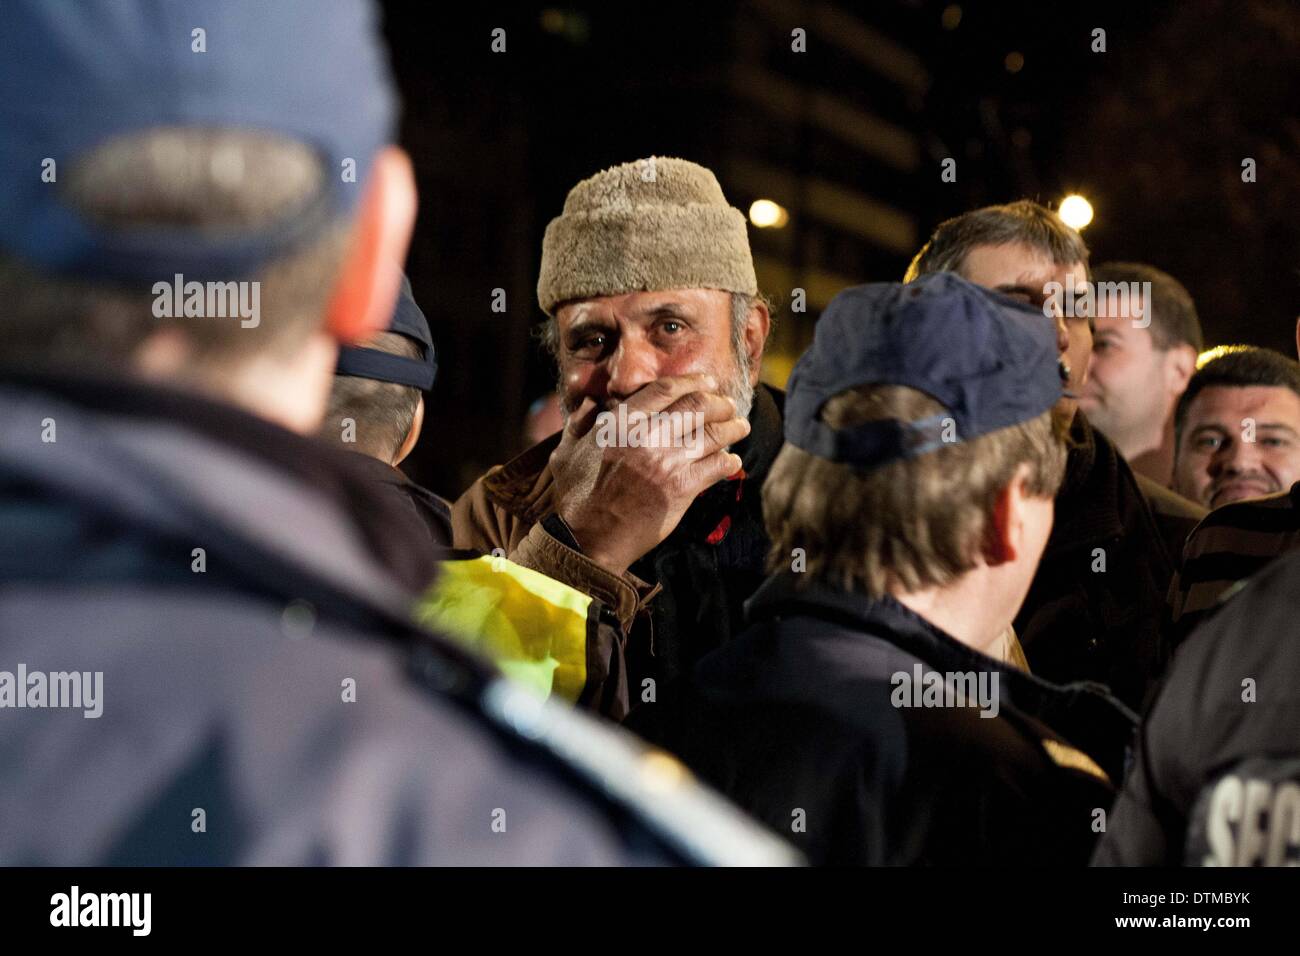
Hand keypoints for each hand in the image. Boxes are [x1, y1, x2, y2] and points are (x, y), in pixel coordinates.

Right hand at [547, 374, 749, 575]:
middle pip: (697, 406)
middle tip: (728, 405)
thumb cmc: (576, 498)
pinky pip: (716, 467)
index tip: (708, 382)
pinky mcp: (681, 488)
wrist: (589, 538)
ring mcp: (667, 462)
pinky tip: (733, 462)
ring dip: (732, 428)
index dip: (693, 381)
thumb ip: (578, 424)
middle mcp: (647, 436)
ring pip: (712, 434)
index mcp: (621, 423)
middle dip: (719, 402)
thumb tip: (589, 404)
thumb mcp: (566, 453)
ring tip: (741, 426)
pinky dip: (729, 462)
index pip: (665, 390)